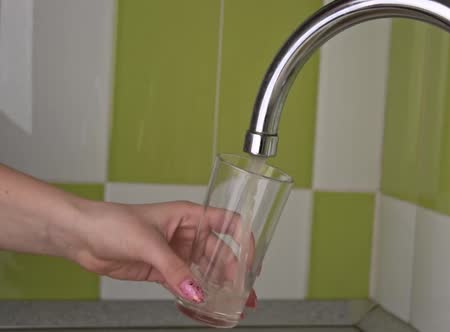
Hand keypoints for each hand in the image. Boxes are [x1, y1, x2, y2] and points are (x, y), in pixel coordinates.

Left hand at [60, 200, 256, 307]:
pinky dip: (195, 296)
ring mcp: (176, 253)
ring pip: (205, 272)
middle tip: (244, 295)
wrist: (83, 236)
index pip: (229, 223)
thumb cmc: (112, 222)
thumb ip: (174, 269)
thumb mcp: (148, 243)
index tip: (252, 261)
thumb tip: (196, 291)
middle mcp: (188, 234)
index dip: (245, 240)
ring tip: (230, 306)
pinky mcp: (163, 270)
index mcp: (190, 216)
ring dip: (218, 288)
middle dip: (234, 274)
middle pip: (221, 254)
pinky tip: (203, 307)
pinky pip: (186, 284)